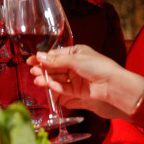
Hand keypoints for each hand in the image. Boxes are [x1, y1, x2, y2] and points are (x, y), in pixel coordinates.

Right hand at [28, 45, 143, 118]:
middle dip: (43, 69)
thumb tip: (39, 56)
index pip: (55, 55)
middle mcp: (74, 65)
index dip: (43, 58)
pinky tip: (49, 85)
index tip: (31, 60)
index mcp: (75, 53)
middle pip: (54, 67)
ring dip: (46, 79)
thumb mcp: (75, 60)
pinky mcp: (77, 91)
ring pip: (57, 78)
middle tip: (32, 71)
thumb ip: (56, 60)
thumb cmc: (98, 66)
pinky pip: (63, 88)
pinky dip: (56, 87)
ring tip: (37, 80)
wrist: (112, 84)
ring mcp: (75, 78)